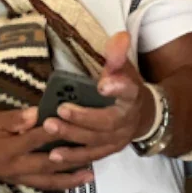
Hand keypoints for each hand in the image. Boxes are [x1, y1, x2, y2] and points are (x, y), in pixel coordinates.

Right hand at [0, 107, 94, 189]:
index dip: (54, 132)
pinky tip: (70, 181)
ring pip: (47, 181)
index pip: (35, 139)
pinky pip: (40, 185)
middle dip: (71, 161)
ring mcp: (15, 176)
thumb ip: (12, 119)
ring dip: (70, 179)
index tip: (73, 123)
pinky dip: (56, 184)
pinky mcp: (15, 181)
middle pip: (48, 165)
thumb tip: (36, 114)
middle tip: (94, 154)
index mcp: (6, 148)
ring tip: (90, 175)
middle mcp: (14, 166)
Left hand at [41, 33, 156, 167]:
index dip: (117, 88)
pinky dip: (73, 156)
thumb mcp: (123, 67)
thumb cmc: (124, 86)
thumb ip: (117, 54)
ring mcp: (119, 139)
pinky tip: (54, 155)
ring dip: (72, 136)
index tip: (102, 84)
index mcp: (132, 96)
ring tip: (49, 128)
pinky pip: (91, 156)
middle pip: (107, 122)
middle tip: (59, 110)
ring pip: (96, 141)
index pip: (129, 91)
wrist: (142, 114)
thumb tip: (119, 36)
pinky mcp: (108, 150)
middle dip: (83, 118)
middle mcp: (127, 120)